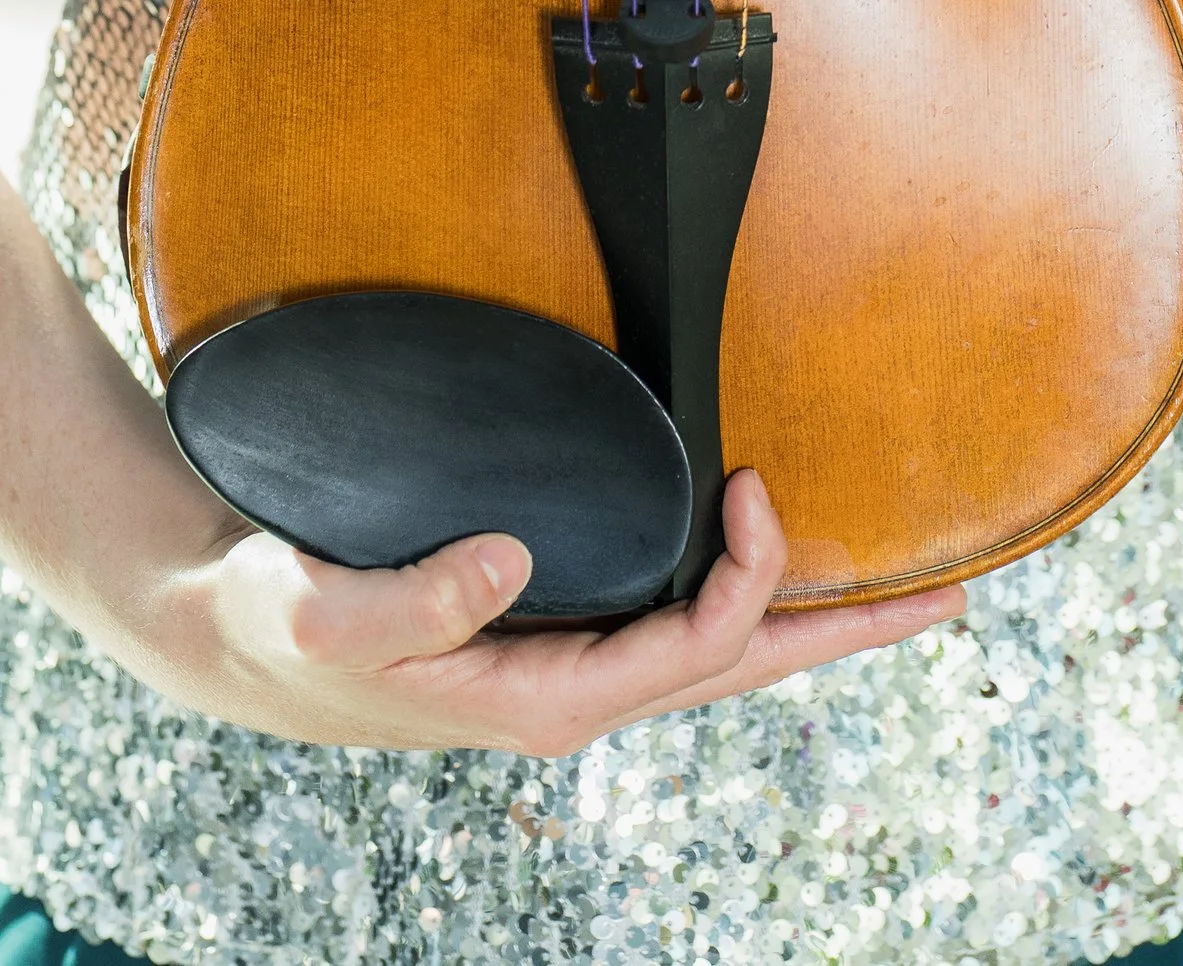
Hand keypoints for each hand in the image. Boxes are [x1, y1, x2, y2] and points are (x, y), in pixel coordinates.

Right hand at [136, 468, 962, 754]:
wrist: (228, 622)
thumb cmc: (274, 615)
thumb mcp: (321, 608)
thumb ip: (414, 597)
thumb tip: (513, 560)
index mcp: (544, 700)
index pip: (693, 650)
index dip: (748, 577)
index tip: (758, 481)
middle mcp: (575, 694)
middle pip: (740, 669)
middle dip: (846, 635)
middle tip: (954, 599)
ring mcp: (567, 667)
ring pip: (715, 651)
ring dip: (804, 619)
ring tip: (893, 591)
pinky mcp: (550, 632)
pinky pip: (671, 620)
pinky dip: (734, 593)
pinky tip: (761, 569)